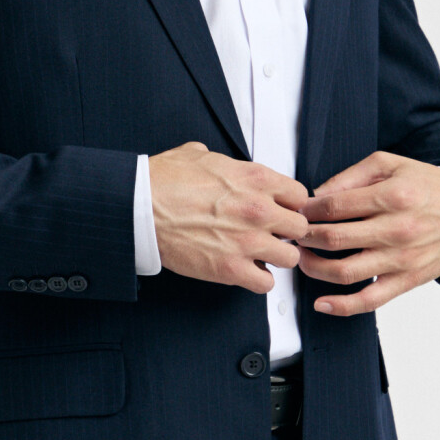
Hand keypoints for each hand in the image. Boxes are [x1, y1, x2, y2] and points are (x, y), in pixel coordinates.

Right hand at [148, 142, 309, 294]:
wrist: (139, 207)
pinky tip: (244, 270)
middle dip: (286, 231)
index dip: (289, 204)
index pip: (300, 195)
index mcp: (255, 179)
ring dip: (276, 257)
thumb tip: (217, 161)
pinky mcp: (231, 269)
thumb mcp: (198, 155)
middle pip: (300, 227)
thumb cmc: (163, 181)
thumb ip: (221, 160)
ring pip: (290, 257)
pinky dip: (258, 279)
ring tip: (259, 254)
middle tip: (270, 234)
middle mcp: (259, 210)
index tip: (279, 210)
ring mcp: (247, 242)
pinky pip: (266, 283)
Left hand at [296, 151, 439, 314]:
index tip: (298, 211)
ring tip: (303, 258)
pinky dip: (343, 306)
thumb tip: (318, 194)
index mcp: (392, 196)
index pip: (334, 206)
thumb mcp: (390, 164)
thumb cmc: (427, 187)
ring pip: (345, 272)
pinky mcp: (407, 281)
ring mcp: (401, 259)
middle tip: (295, 234)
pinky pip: (370, 300)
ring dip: (314, 268)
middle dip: (305, 238)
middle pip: (335, 238)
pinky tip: (322, 303)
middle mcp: (396, 229)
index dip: (308, 210)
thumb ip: (351, 176)